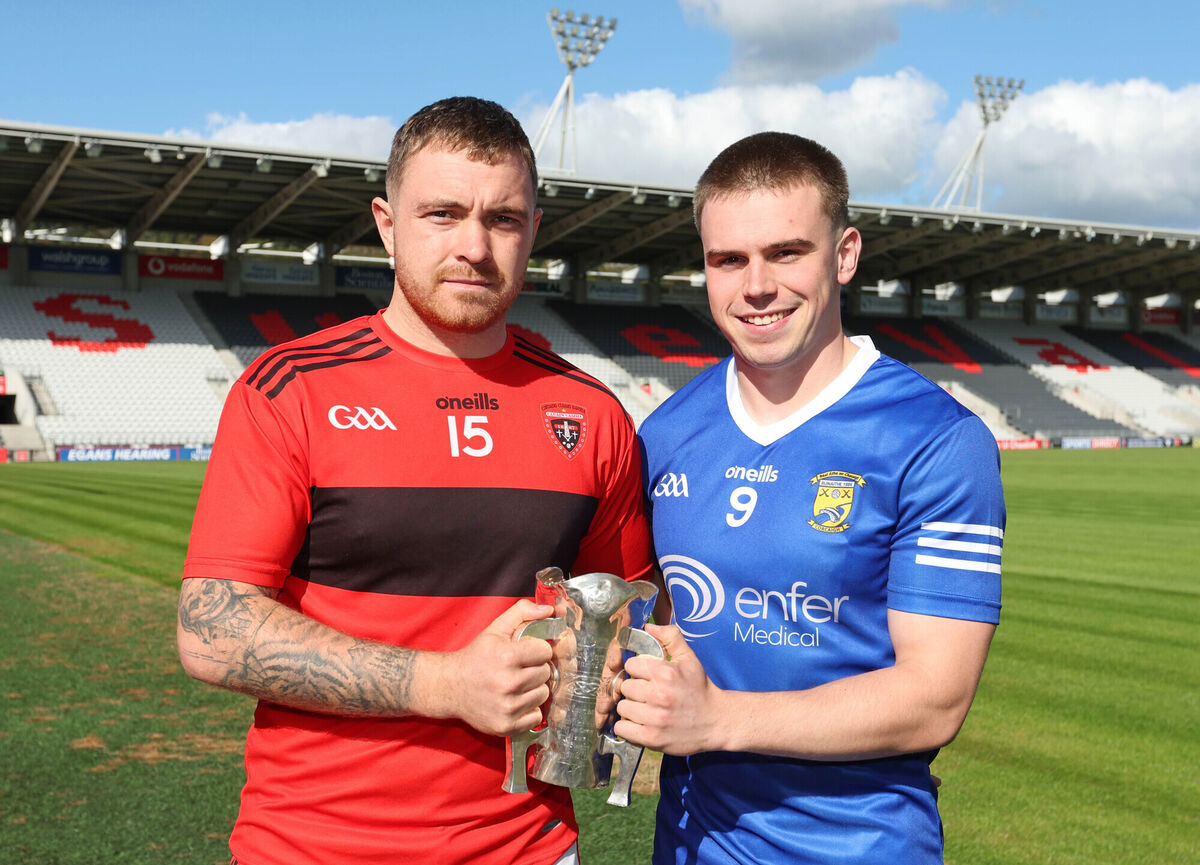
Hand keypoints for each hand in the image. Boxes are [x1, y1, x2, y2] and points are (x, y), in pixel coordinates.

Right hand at [435, 600, 554, 736]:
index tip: (525, 652)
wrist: (450, 686)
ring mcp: (506, 707)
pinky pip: (536, 717)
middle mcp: (507, 683)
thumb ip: (523, 612)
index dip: (537, 650)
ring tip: (516, 685)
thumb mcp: (496, 629)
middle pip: (545, 673)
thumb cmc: (476, 656)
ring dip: (533, 689)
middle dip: (536, 669)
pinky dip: (529, 710)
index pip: (545, 651)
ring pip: (543, 695)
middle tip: (518, 669)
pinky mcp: (505, 726)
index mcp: (506, 656)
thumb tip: (551, 610)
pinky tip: (514, 701)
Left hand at [613, 623, 724, 755]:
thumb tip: (648, 627)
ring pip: (622, 708)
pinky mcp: (652, 738)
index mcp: (665, 673)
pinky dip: (628, 727)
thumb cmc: (700, 689)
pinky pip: (623, 729)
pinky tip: (641, 723)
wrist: (716, 721)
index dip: (637, 669)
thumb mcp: (689, 658)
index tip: (645, 676)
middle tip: (646, 693)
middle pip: (625, 687)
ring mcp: (655, 718)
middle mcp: (658, 695)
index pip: (630, 665)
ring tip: (644, 709)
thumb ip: (670, 637)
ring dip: (630, 708)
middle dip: (634, 689)